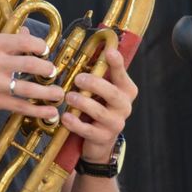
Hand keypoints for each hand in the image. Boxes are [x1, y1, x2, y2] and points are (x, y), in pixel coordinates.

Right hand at [0, 30, 63, 120]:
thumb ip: (8, 40)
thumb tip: (28, 32)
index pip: (26, 42)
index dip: (41, 47)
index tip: (46, 52)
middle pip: (31, 65)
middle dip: (47, 69)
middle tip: (53, 73)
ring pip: (29, 89)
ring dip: (48, 92)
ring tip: (58, 94)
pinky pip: (21, 107)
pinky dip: (38, 110)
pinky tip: (50, 112)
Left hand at [61, 43, 136, 162]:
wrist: (100, 141)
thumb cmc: (99, 107)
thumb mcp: (101, 90)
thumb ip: (98, 74)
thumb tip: (85, 50)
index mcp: (126, 90)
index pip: (122, 75)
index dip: (117, 63)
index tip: (109, 51)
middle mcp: (124, 106)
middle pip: (112, 93)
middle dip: (94, 84)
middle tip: (78, 79)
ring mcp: (115, 123)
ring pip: (99, 112)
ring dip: (83, 102)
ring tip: (69, 96)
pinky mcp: (103, 138)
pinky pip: (88, 130)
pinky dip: (75, 123)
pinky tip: (65, 117)